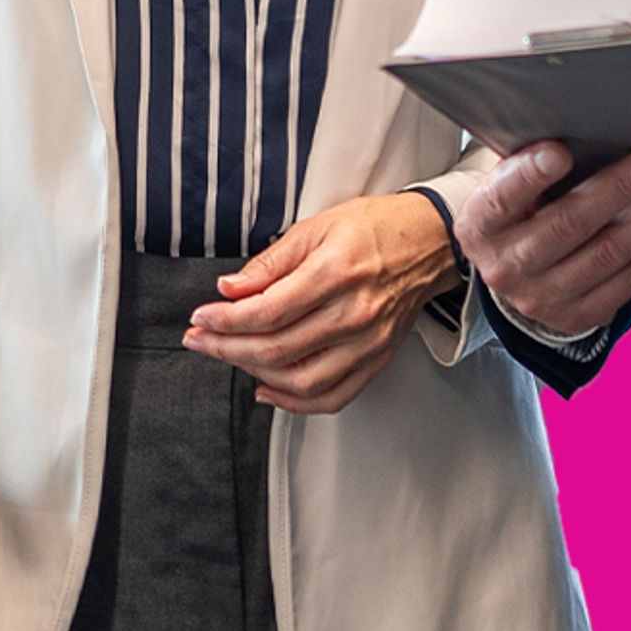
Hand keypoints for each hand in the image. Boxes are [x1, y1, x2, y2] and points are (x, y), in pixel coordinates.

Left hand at [180, 193, 453, 412]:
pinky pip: (332, 397)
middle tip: (200, 339)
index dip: (225, 320)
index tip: (202, 317)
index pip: (267, 311)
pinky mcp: (377, 359)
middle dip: (226, 347)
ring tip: (232, 356)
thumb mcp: (317, 227)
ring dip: (254, 374)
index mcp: (337, 272)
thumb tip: (229, 289)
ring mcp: (369, 342)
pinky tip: (268, 389)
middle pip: (276, 348)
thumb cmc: (376, 227)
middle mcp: (355, 312)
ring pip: (299, 380)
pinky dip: (295, 402)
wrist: (430, 241)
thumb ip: (270, 263)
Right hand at [453, 141, 630, 341]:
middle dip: (624, 186)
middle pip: (570, 224)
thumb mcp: (511, 183)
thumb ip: (535, 157)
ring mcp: (543, 298)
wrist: (518, 273)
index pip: (501, 199)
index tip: (559, 151)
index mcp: (481, 225)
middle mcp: (507, 266)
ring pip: (610, 253)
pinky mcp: (580, 316)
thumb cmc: (523, 206)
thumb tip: (589, 113)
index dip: (529, 176)